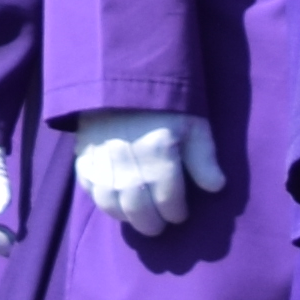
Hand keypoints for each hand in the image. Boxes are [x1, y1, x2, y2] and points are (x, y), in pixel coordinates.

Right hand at [70, 109, 225, 238]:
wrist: (121, 74)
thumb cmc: (164, 101)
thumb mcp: (193, 123)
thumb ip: (204, 157)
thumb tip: (215, 187)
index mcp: (158, 158)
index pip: (168, 204)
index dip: (176, 213)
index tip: (180, 213)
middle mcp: (128, 168)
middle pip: (140, 213)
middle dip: (153, 224)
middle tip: (159, 224)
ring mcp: (102, 165)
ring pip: (113, 207)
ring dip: (127, 217)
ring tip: (137, 216)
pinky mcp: (83, 159)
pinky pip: (90, 192)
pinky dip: (103, 201)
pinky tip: (114, 200)